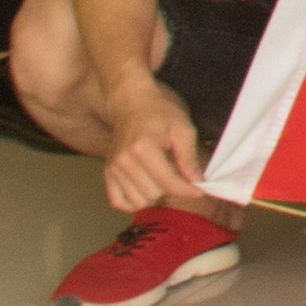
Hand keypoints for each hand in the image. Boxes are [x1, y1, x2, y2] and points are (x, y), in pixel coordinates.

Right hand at [101, 82, 205, 214]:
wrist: (133, 102)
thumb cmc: (160, 111)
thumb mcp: (183, 128)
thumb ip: (189, 158)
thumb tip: (197, 183)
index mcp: (143, 147)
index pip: (168, 182)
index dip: (188, 190)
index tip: (199, 190)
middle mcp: (123, 160)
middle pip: (154, 194)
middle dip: (171, 187)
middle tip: (177, 170)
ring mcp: (112, 168)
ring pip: (138, 202)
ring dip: (154, 194)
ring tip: (160, 175)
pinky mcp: (106, 173)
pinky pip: (119, 202)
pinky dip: (134, 202)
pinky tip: (146, 188)